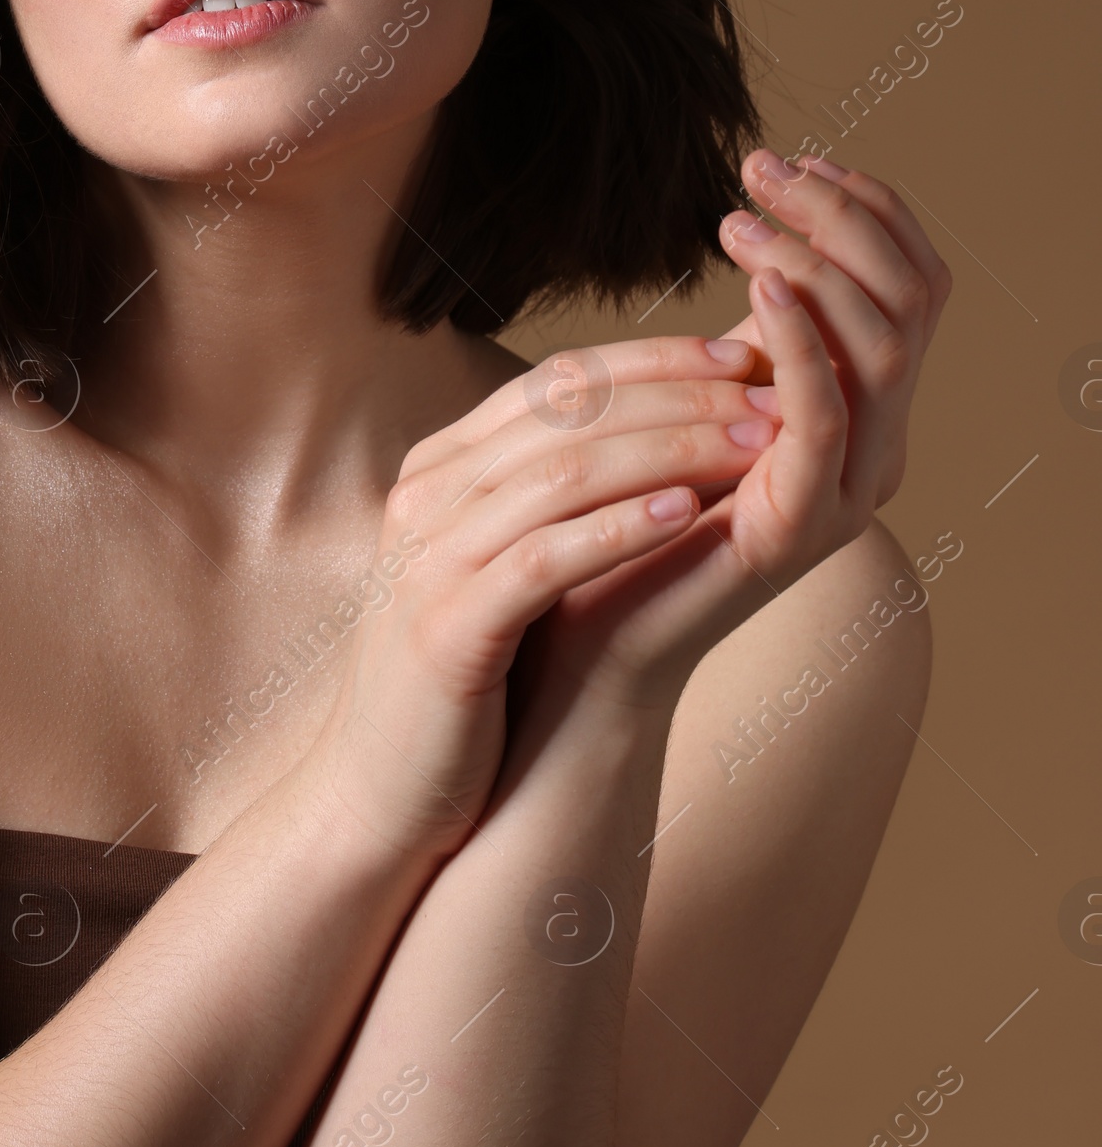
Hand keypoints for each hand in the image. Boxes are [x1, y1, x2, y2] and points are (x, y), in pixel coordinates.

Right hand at [300, 334, 781, 861]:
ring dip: (670, 449)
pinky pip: (543, 558)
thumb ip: (548, 496)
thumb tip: (659, 431)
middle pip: (566, 413)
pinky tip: (689, 514)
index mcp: (442, 466)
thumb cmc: (462, 675)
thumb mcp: (498, 563)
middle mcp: (428, 494)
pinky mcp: (445, 628)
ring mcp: (430, 558)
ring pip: (560, 472)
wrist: (379, 792)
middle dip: (678, 393)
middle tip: (768, 391)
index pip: (556, 380)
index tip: (739, 355)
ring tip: (753, 446)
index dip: (653, 358)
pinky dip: (619, 528)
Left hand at [500, 151, 952, 742]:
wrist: (575, 642)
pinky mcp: (799, 528)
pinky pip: (828, 417)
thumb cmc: (617, 511)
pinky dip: (801, 342)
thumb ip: (737, 342)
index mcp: (859, 411)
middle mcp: (874, 450)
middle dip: (843, 217)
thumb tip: (758, 240)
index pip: (911, 284)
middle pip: (913, 301)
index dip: (866, 211)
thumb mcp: (688, 399)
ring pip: (881, 348)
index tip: (792, 160)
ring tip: (741, 223)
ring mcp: (846, 493)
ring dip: (814, 264)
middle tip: (762, 169)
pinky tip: (757, 287)